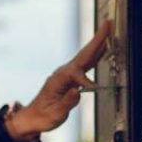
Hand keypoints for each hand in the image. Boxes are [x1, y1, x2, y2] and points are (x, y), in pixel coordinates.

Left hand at [6, 20, 111, 141]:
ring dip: (97, 42)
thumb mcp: (54, 115)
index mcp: (57, 81)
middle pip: (83, 54)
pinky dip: (96, 54)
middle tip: (107, 24)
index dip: (85, 80)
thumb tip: (78, 91)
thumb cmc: (43, 117)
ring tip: (108, 30)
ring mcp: (66, 74)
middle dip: (96, 40)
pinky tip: (103, 48)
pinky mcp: (70, 77)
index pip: (74, 74)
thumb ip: (67, 103)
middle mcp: (62, 73)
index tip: (93, 89)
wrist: (33, 117)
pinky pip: (86, 63)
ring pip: (85, 56)